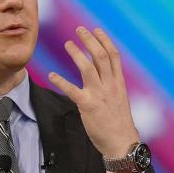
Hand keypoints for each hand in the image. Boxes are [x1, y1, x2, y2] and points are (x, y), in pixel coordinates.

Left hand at [46, 27, 140, 172]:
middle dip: (90, 40)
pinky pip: (72, 90)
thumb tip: (100, 73)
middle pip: (101, 57)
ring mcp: (100, 95)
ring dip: (77, 54)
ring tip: (68, 43)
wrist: (122, 143)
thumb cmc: (118, 124)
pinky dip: (61, 81)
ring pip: (88, 68)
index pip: (114, 56)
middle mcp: (110, 86)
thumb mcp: (119, 100)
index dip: (105, 41)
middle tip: (79, 29)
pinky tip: (51, 75)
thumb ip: (110, 85)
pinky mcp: (88, 106)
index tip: (96, 30)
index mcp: (119, 83)